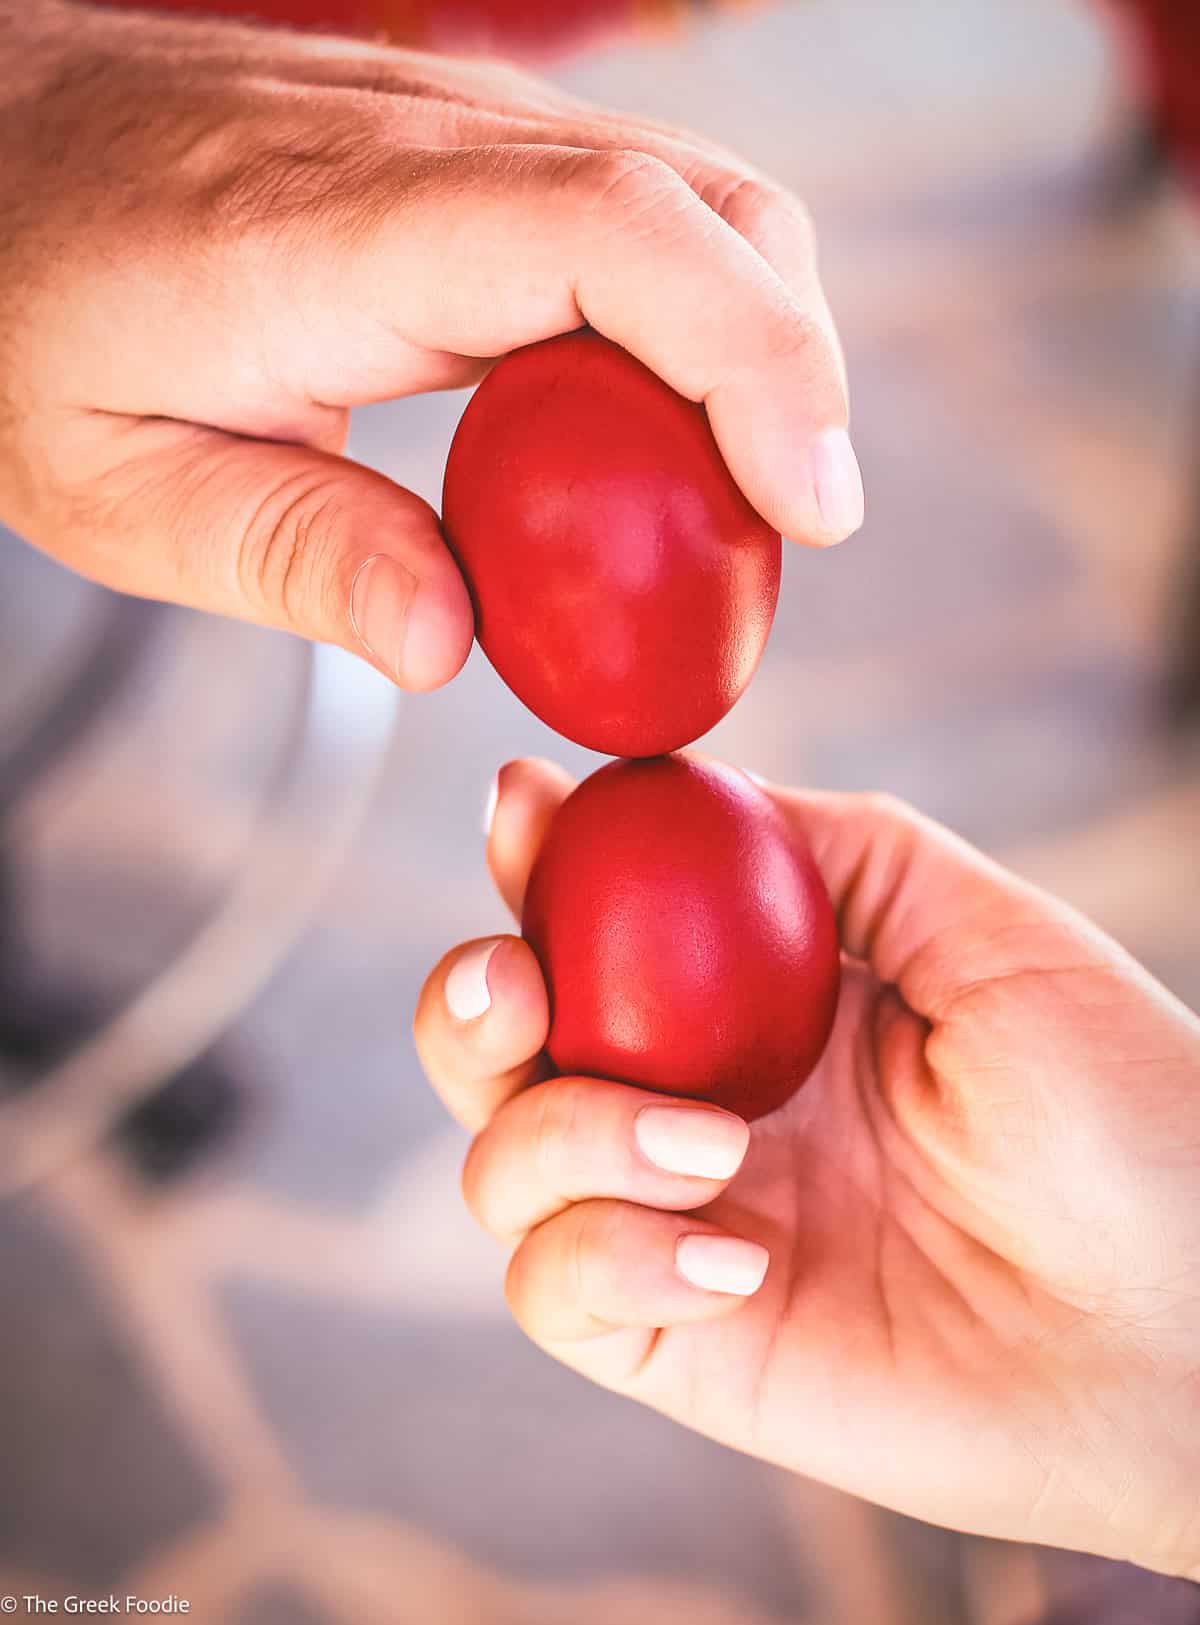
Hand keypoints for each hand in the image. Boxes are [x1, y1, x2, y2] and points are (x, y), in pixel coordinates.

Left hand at [0, 1, 858, 687]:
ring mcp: (457, 131)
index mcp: (334, 235)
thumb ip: (293, 557)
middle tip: (782, 535)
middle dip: (792, 370)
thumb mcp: (117, 487)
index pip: (612, 241)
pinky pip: (634, 215)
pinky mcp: (471, 151)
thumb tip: (450, 642)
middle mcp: (424, 149)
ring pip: (693, 200)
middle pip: (706, 206)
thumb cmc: (26, 315)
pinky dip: (689, 319)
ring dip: (751, 344)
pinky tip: (644, 428)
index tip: (815, 504)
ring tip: (719, 500)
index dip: (756, 358)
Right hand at [415, 758, 1199, 1578]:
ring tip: (709, 1143)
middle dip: (467, 1000)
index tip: (523, 807)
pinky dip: (608, 1257)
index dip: (536, 861)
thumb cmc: (1125, 1118)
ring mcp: (682, 1225)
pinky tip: (734, 1258)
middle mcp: (699, 1107)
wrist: (1192, 1327)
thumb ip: (839, 850)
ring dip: (564, 1133)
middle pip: (501, 1050)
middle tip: (512, 981)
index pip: (596, 924)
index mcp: (760, 1008)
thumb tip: (696, 789)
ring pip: (501, 1169)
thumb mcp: (988, 934)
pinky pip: (556, 1293)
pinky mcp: (684, 1344)